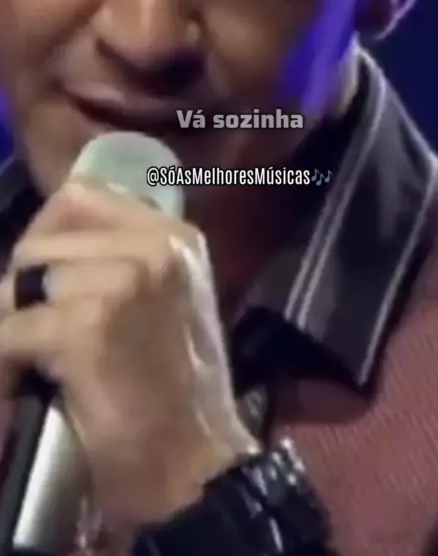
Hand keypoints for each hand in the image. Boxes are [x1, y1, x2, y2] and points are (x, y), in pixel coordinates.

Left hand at [0, 180, 257, 524]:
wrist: (193, 466)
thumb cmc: (175, 388)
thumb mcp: (164, 301)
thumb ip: (116, 260)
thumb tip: (45, 250)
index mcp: (173, 236)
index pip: (79, 197)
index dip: (47, 234)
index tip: (43, 279)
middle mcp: (154, 247)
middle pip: (42, 242)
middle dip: (26, 289)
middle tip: (38, 335)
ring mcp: (123, 281)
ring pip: (23, 282)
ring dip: (14, 325)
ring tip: (34, 361)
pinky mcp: (88, 324)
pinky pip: (11, 328)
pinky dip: (6, 360)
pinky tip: (29, 383)